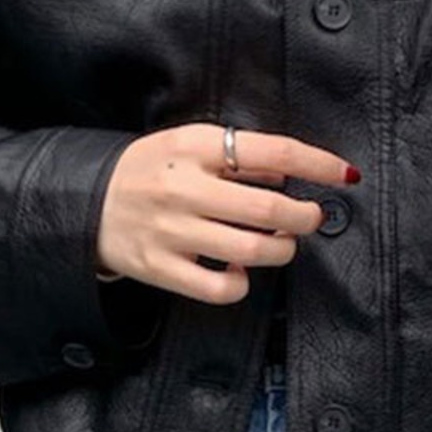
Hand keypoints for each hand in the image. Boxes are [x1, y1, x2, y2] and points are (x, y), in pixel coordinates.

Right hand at [95, 123, 360, 304]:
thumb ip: (238, 154)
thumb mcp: (189, 143)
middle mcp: (184, 187)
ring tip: (280, 243)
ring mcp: (171, 231)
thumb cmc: (150, 169)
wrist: (86, 200)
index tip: (345, 175)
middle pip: (269, 209)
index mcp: (196, 146)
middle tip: (310, 217)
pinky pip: (219, 288)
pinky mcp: (159, 268)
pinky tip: (239, 272)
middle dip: (304, 217)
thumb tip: (291, 173)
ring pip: (251, 251)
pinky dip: (241, 284)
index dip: (318, 164)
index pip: (274, 152)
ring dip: (281, 250)